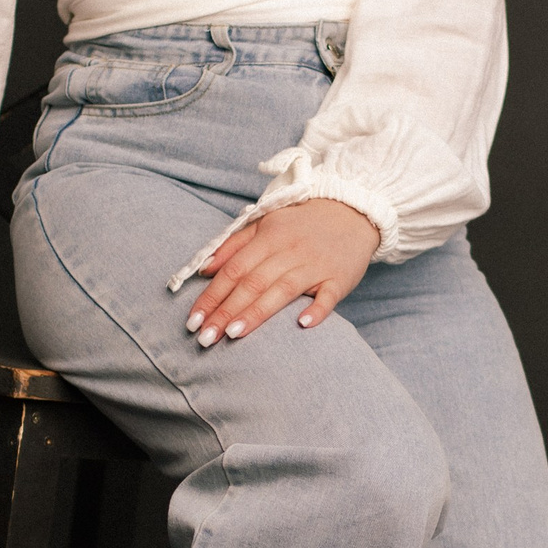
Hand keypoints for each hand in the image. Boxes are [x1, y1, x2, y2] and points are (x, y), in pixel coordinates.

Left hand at [184, 197, 378, 347]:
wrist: (353, 211)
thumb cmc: (303, 223)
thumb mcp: (265, 223)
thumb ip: (233, 245)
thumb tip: (204, 269)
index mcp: (269, 237)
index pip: (234, 269)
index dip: (212, 295)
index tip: (193, 320)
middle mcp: (290, 251)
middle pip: (253, 283)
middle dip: (226, 311)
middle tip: (205, 337)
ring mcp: (316, 265)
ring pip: (283, 290)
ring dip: (257, 312)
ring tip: (232, 334)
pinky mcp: (339, 278)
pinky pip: (328, 296)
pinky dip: (317, 310)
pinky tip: (302, 324)